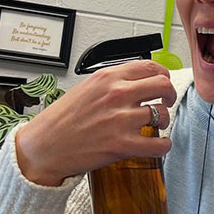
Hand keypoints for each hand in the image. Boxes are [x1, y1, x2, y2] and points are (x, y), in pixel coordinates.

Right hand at [15, 61, 176, 185]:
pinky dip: (164, 145)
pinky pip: (158, 144)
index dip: (163, 74)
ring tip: (156, 124)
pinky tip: (159, 144)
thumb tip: (136, 81)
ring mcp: (121, 120)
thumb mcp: (85, 87)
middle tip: (166, 100)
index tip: (163, 81)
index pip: (150, 66)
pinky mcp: (122, 145)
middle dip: (169, 94)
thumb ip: (112, 82)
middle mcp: (117, 95)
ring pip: (162, 114)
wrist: (44, 147)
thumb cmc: (61, 120)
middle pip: (162, 85)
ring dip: (164, 120)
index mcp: (107, 78)